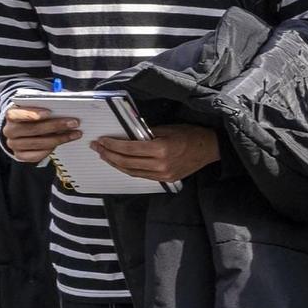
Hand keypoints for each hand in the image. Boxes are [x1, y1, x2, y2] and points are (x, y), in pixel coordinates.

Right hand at [1, 104, 79, 162]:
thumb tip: (66, 106)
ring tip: (75, 134)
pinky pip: (37, 155)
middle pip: (32, 129)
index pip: (15, 115)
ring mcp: (14, 144)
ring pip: (38, 143)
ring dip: (59, 139)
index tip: (49, 112)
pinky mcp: (20, 155)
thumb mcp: (37, 106)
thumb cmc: (35, 114)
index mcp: (11, 115)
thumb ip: (46, 106)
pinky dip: (51, 149)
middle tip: (74, 123)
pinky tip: (62, 143)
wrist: (27, 128)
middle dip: (55, 126)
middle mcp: (9, 131)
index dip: (31, 114)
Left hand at [90, 124, 219, 182]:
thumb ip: (146, 133)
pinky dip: (128, 169)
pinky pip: (141, 176)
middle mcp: (160, 164)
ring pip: (131, 171)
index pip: (129, 149)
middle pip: (126, 162)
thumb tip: (126, 135)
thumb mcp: (167, 128)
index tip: (102, 140)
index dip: (112, 145)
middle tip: (97, 148)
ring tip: (105, 156)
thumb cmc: (190, 134)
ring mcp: (163, 174)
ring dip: (115, 164)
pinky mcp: (165, 179)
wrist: (210, 148)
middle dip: (109, 155)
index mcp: (161, 149)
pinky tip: (121, 163)